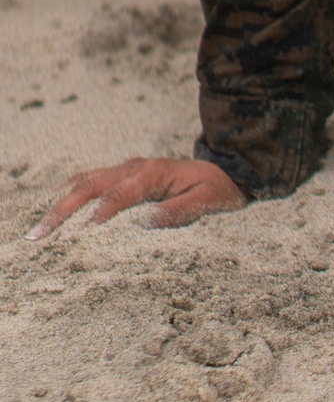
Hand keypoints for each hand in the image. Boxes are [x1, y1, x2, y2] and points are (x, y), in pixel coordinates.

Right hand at [26, 157, 246, 238]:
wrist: (225, 170)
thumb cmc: (215, 188)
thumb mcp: (204, 201)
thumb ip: (177, 212)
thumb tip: (145, 224)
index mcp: (153, 174)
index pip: (120, 194)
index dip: (101, 212)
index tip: (83, 232)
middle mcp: (135, 168)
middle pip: (92, 185)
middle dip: (64, 208)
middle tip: (40, 233)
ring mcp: (129, 169)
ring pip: (88, 181)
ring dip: (62, 202)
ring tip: (40, 225)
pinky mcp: (127, 174)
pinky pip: (95, 180)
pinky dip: (73, 190)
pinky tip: (58, 201)